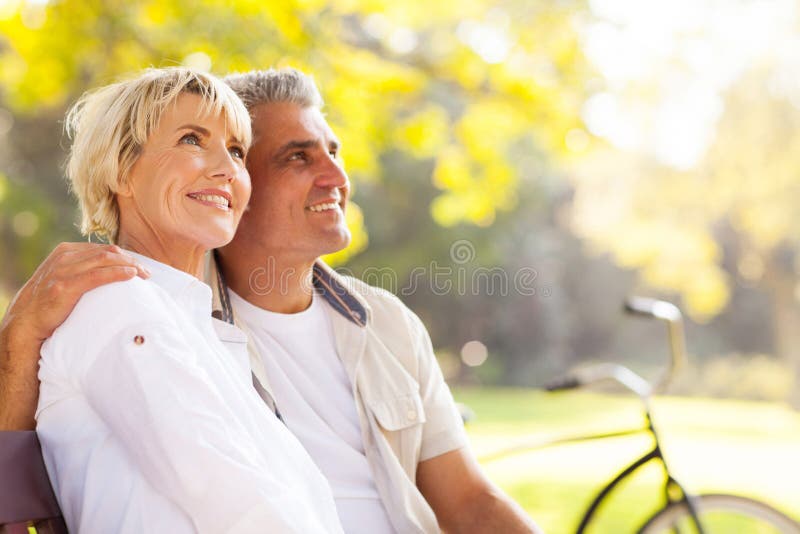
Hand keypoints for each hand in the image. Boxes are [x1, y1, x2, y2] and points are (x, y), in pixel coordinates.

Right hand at [1, 242, 150, 343]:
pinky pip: (97, 275)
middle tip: (147, 273)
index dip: (126, 257)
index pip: (104, 249)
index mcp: (66, 251)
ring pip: (105, 260)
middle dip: (131, 260)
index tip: (140, 267)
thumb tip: (114, 270)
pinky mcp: (64, 286)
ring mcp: (63, 270)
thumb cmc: (51, 303)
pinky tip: (131, 276)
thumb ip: (83, 270)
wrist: (27, 322)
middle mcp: (64, 256)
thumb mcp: (66, 278)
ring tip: (144, 275)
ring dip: (130, 266)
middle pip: (108, 252)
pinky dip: (118, 273)